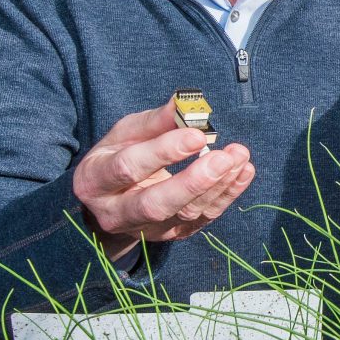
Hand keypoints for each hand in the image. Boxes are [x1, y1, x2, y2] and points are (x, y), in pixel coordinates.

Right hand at [71, 99, 255, 257]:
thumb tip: (184, 104)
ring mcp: (145, 230)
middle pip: (156, 204)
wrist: (110, 201)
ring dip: (218, 186)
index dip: (163, 151)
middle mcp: (116, 212)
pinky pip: (203, 220)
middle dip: (194, 182)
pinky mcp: (170, 235)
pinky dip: (226, 196)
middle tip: (224, 157)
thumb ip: (154, 122)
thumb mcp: (125, 134)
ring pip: (185, 214)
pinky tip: (243, 172)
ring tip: (239, 157)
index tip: (197, 135)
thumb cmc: (117, 157)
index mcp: (96, 180)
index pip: (129, 168)